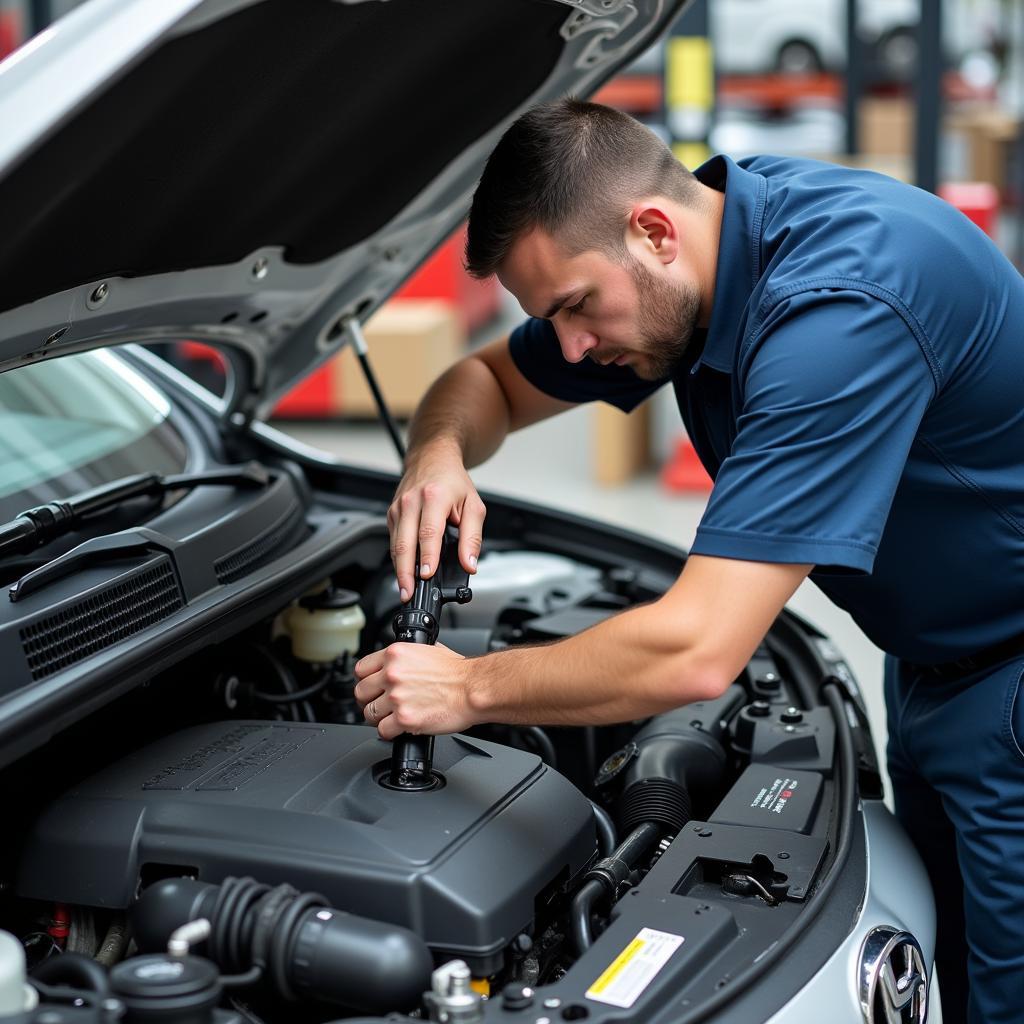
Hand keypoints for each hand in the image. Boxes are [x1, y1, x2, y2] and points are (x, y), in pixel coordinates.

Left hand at [354, 642, 475, 739]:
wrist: (474, 689)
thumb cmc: (459, 672)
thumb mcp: (429, 649)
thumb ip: (408, 656)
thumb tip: (400, 662)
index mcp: (396, 654)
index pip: (361, 669)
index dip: (366, 680)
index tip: (372, 687)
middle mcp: (392, 674)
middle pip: (361, 693)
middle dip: (370, 701)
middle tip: (381, 705)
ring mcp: (396, 697)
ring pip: (369, 713)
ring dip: (379, 718)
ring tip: (392, 717)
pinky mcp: (404, 719)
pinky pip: (383, 731)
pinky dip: (390, 732)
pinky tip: (400, 728)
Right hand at [388, 445, 485, 600]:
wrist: (433, 458)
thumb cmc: (454, 482)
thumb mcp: (474, 506)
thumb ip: (472, 538)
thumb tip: (469, 564)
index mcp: (434, 497)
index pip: (428, 532)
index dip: (427, 556)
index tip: (427, 575)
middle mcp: (412, 502)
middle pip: (404, 542)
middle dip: (405, 571)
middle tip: (409, 592)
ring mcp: (398, 507)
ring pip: (395, 544)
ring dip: (399, 569)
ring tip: (405, 589)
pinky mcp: (392, 513)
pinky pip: (393, 540)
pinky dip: (397, 558)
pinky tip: (403, 572)